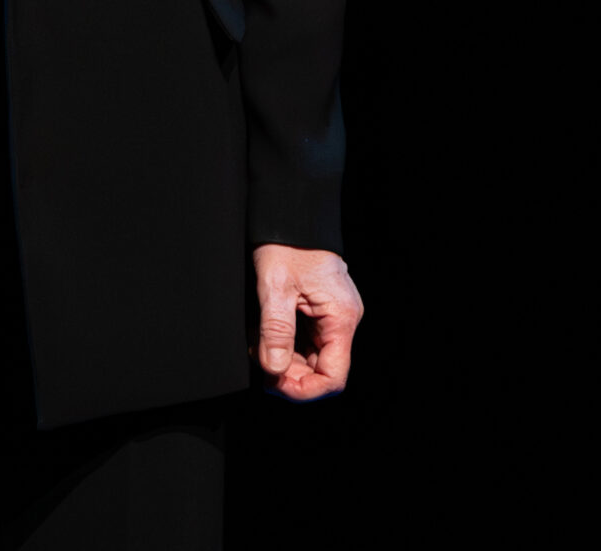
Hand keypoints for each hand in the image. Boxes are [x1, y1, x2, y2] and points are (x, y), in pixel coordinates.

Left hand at [253, 243, 361, 400]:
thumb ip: (275, 330)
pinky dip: (285, 344)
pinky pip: (306, 340)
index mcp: (341, 319)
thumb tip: (272, 369)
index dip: (303, 389)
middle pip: (321, 370)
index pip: (332, 378)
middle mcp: (342, 321)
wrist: (292, 211)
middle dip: (288, 374)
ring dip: (284, 360)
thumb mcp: (275, 286)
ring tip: (258, 347)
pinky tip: (264, 336)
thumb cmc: (288, 241)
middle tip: (258, 362)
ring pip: (312, 357)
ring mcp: (332, 315)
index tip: (273, 384)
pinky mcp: (320, 309)